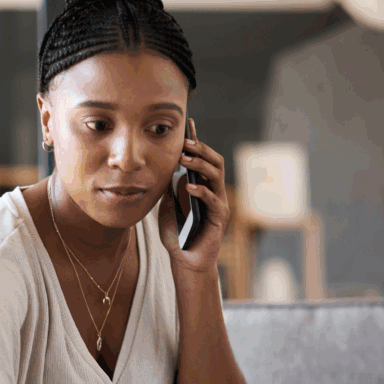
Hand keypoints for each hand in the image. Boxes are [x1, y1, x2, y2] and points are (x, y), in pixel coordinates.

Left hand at [157, 117, 230, 275]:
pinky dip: (200, 191)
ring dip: (200, 165)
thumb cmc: (177, 234)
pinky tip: (188, 187)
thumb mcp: (167, 206)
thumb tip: (164, 168)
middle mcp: (214, 190)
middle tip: (184, 143)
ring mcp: (218, 202)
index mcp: (202, 185)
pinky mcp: (219, 217)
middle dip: (200, 149)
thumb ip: (168, 188)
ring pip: (216, 175)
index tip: (188, 124)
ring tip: (184, 159)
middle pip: (214, 161)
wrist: (185, 260)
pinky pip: (213, 199)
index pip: (202, 158)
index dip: (196, 141)